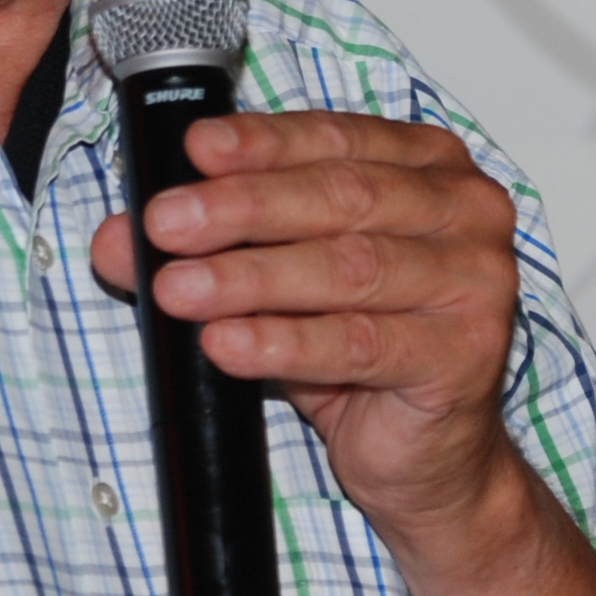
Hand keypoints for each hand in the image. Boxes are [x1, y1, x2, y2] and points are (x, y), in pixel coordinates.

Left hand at [95, 110, 527, 553]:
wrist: (429, 456)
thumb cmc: (367, 348)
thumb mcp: (280, 283)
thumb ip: (213, 246)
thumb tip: (120, 239)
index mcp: (429, 166)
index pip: (334, 139)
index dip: (261, 144)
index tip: (195, 150)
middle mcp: (465, 212)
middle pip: (341, 197)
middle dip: (241, 210)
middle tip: (167, 223)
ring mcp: (475, 281)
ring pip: (348, 268)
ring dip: (251, 278)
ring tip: (180, 288)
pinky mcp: (465, 354)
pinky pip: (360, 343)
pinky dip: (285, 342)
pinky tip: (229, 344)